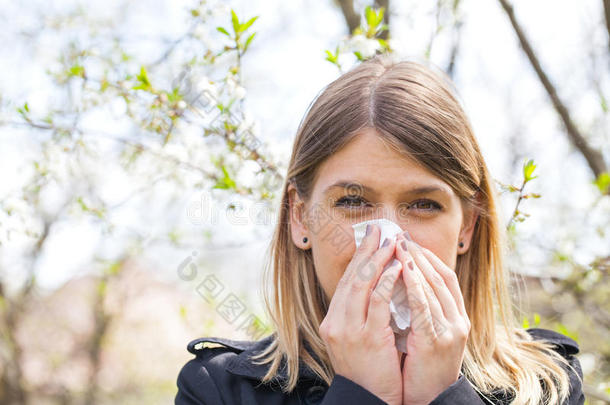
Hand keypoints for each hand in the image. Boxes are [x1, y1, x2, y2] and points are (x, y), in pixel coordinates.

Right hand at [319, 224, 403, 404]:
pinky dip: (387, 280)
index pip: (346, 282)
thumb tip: (374, 289)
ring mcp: (348, 329)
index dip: (358, 259)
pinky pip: (377, 300)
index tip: (370, 240)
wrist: (368, 400)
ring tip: (392, 242)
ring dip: (378, 259)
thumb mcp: (357, 340)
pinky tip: (398, 266)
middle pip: (351, 277)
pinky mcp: (366, 336)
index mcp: (333, 321)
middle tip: (378, 229)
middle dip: (366, 251)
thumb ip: (361, 316)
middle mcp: (335, 321)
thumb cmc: (368, 372)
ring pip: (361, 283)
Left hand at [395, 235, 470, 404]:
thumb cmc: (424, 368)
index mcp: (457, 318)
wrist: (431, 400)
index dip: (428, 257)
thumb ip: (423, 312)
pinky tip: (401, 271)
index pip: (446, 277)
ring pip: (433, 288)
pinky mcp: (437, 341)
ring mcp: (450, 331)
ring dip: (414, 264)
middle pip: (439, 277)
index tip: (410, 241)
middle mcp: (458, 321)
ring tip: (398, 246)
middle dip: (419, 254)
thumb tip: (406, 284)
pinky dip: (413, 286)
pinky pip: (423, 307)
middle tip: (400, 235)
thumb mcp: (428, 335)